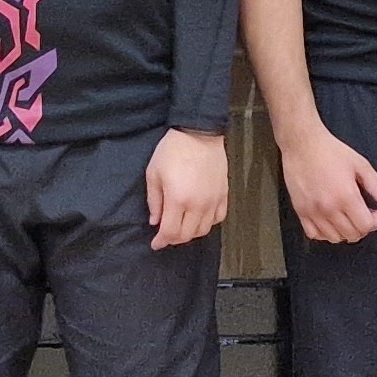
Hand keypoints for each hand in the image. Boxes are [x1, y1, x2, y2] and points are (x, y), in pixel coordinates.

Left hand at [145, 127, 230, 251]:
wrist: (198, 133)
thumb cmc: (172, 150)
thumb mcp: (153, 173)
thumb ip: (154, 201)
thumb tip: (155, 221)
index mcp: (178, 200)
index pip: (170, 232)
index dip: (161, 241)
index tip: (155, 244)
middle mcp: (197, 205)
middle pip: (187, 235)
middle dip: (174, 239)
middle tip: (166, 235)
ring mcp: (213, 200)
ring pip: (204, 230)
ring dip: (191, 233)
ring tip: (182, 227)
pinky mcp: (223, 194)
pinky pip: (218, 218)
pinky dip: (208, 223)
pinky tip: (200, 218)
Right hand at [278, 122, 376, 243]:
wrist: (302, 144)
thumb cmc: (330, 151)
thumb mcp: (360, 164)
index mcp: (346, 196)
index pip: (365, 226)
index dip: (375, 222)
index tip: (376, 214)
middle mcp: (329, 207)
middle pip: (351, 234)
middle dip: (362, 228)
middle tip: (363, 215)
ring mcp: (313, 211)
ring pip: (334, 237)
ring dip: (345, 232)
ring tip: (347, 218)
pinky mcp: (300, 210)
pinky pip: (314, 234)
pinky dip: (324, 233)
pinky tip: (330, 222)